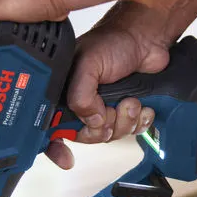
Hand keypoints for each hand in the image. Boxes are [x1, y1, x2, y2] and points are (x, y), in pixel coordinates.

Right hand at [45, 24, 168, 168]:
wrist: (146, 37)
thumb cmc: (114, 41)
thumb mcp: (88, 64)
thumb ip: (81, 95)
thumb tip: (91, 122)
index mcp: (64, 92)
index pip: (51, 127)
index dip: (55, 147)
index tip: (65, 158)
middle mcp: (82, 103)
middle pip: (86, 136)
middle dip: (103, 128)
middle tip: (109, 110)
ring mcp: (105, 108)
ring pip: (112, 136)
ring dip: (125, 121)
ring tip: (130, 100)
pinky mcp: (126, 110)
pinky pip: (132, 131)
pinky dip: (140, 121)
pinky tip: (142, 106)